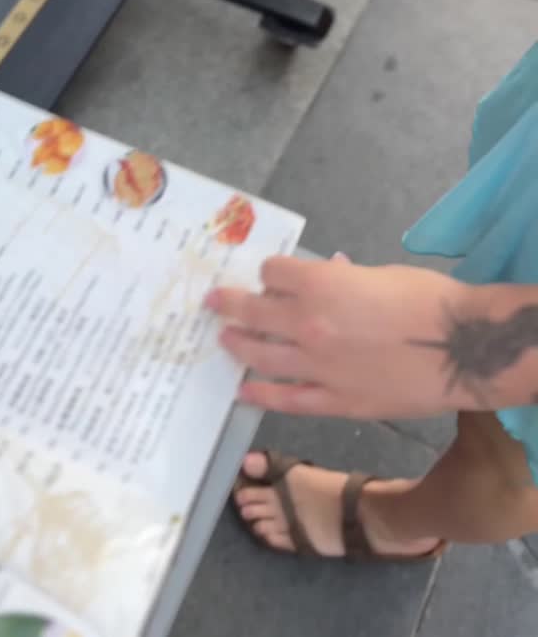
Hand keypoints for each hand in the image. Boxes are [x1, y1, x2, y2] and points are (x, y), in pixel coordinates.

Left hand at [205, 253, 474, 418]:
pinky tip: (244, 392)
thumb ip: (342, 281)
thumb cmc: (427, 298)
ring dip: (238, 346)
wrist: (460, 349)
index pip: (273, 273)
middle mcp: (307, 323)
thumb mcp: (379, 274)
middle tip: (213, 302)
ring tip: (224, 341)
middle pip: (254, 311)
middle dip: (230, 304)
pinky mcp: (333, 401)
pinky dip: (261, 395)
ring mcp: (317, 366)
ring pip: (261, 356)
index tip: (268, 275)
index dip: (270, 272)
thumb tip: (325, 281)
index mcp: (321, 284)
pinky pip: (286, 399)